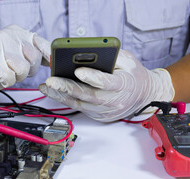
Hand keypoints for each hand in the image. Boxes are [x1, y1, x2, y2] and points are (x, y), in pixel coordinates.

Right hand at [0, 25, 49, 97]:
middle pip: (34, 58)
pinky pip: (9, 78)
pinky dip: (6, 82)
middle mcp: (8, 36)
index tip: (53, 63)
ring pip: (22, 70)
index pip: (40, 42)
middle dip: (29, 70)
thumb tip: (53, 59)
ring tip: (6, 72)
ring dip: (16, 77)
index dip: (48, 55)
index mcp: (17, 32)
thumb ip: (34, 54)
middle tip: (15, 70)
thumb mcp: (18, 56)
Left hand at [39, 50, 174, 121]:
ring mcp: (105, 111)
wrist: (143, 97)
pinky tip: (52, 92)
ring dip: (61, 95)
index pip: (107, 82)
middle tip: (51, 80)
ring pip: (80, 104)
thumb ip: (111, 56)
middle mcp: (114, 101)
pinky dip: (64, 100)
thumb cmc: (133, 75)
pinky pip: (79, 108)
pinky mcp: (98, 116)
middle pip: (89, 95)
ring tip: (46, 86)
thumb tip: (88, 52)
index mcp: (124, 84)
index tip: (78, 70)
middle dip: (68, 87)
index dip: (93, 77)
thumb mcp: (128, 60)